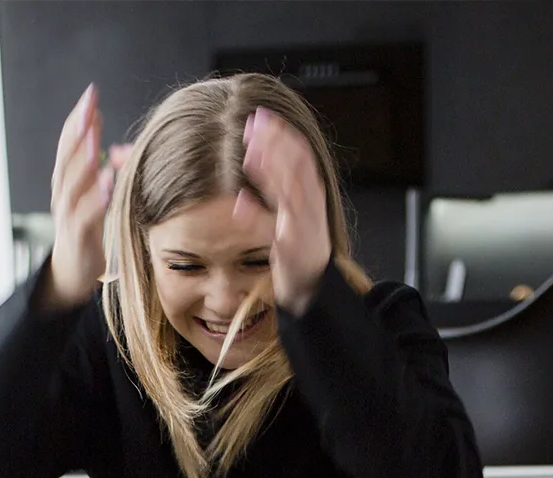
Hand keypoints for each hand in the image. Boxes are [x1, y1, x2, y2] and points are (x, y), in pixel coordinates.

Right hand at [43, 84, 123, 308]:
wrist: (72, 273)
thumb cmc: (84, 229)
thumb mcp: (91, 194)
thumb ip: (96, 167)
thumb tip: (107, 139)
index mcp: (66, 180)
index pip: (70, 142)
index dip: (79, 118)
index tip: (91, 94)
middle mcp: (63, 193)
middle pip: (68, 155)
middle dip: (78, 129)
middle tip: (89, 105)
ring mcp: (67, 214)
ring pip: (72, 182)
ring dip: (83, 158)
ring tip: (94, 136)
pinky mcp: (78, 236)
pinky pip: (86, 214)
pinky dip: (96, 197)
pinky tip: (108, 182)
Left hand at [235, 107, 331, 313]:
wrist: (312, 288)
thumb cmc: (298, 245)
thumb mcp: (295, 208)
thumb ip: (282, 182)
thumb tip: (261, 149)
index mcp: (311, 193)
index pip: (301, 154)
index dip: (283, 133)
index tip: (262, 114)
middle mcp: (310, 207)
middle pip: (297, 167)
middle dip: (277, 143)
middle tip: (253, 122)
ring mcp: (302, 228)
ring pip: (289, 193)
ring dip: (271, 171)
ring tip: (249, 153)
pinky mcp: (289, 250)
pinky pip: (273, 230)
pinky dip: (256, 216)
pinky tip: (240, 203)